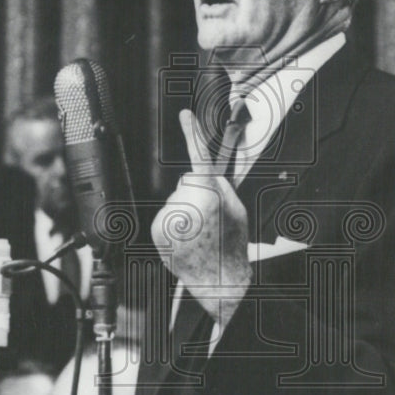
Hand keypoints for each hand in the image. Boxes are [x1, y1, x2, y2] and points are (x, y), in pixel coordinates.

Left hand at [151, 109, 251, 327]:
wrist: (219, 280)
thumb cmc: (232, 245)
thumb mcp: (237, 210)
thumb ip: (221, 185)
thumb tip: (207, 172)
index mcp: (210, 196)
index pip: (200, 157)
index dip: (193, 133)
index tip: (185, 114)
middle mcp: (186, 204)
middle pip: (187, 182)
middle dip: (197, 193)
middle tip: (211, 219)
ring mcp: (170, 218)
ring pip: (175, 199)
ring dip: (185, 211)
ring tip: (198, 232)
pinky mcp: (157, 230)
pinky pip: (166, 215)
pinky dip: (174, 224)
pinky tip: (186, 238)